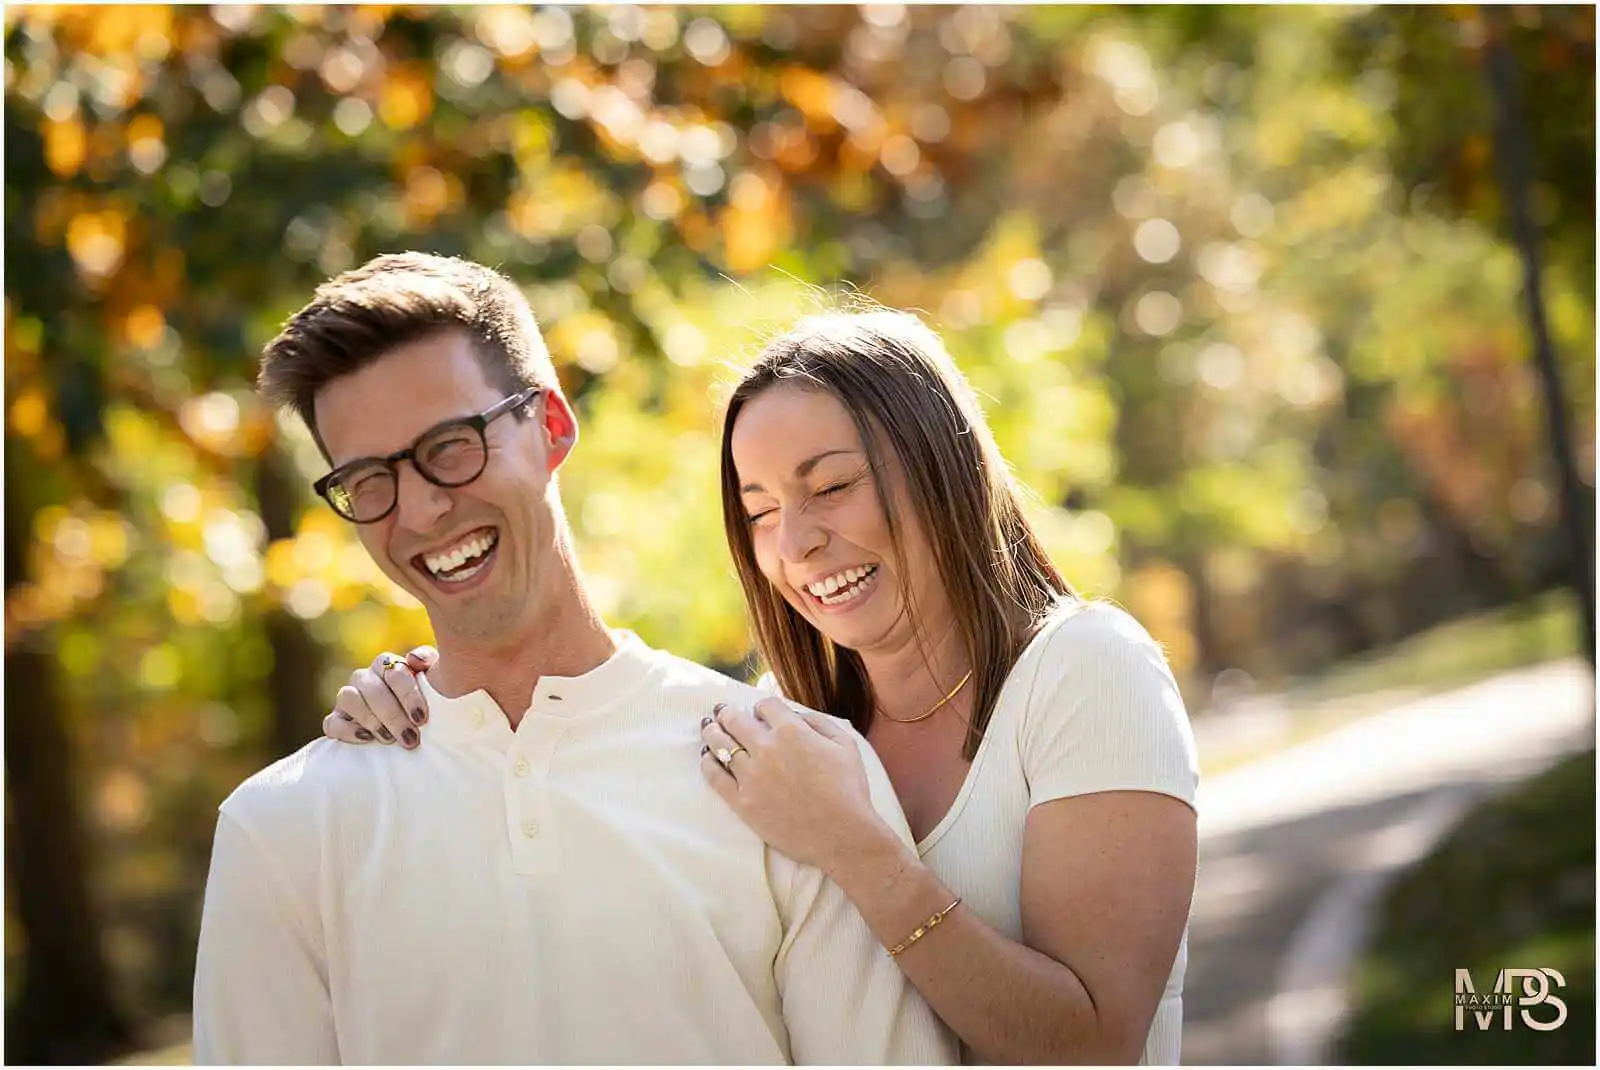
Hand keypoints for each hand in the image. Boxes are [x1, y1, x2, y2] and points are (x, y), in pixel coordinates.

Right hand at [322, 647, 437, 748]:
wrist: (411, 727)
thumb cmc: (427, 701)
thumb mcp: (436, 680)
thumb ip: (429, 662)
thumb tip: (414, 659)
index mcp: (387, 664)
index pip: (394, 672)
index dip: (408, 695)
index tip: (422, 718)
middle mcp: (365, 678)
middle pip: (372, 689)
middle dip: (393, 716)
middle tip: (410, 738)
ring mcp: (348, 698)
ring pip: (349, 699)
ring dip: (370, 720)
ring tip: (389, 739)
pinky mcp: (336, 719)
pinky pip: (331, 722)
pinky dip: (346, 731)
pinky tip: (366, 739)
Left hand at [699, 697, 885, 873]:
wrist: (842, 835)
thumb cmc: (848, 790)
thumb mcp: (845, 744)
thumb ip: (819, 722)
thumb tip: (795, 716)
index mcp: (792, 731)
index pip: (765, 706)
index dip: (762, 707)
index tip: (760, 712)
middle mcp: (766, 748)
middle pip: (735, 720)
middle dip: (726, 711)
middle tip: (719, 709)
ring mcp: (751, 776)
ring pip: (720, 744)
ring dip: (711, 732)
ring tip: (707, 727)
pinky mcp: (742, 802)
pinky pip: (715, 777)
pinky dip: (708, 763)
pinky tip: (706, 757)